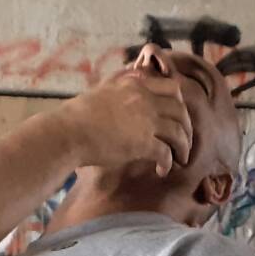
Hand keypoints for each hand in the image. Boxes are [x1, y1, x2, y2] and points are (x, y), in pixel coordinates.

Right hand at [59, 70, 192, 176]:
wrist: (67, 132)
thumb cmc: (76, 116)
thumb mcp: (102, 90)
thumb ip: (119, 86)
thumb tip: (125, 86)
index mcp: (136, 84)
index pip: (172, 88)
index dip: (180, 105)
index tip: (178, 118)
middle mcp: (145, 99)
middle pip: (181, 110)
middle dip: (187, 128)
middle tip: (184, 142)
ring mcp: (146, 120)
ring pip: (179, 132)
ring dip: (183, 147)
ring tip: (180, 159)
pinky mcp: (143, 143)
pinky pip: (166, 153)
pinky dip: (168, 163)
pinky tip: (162, 171)